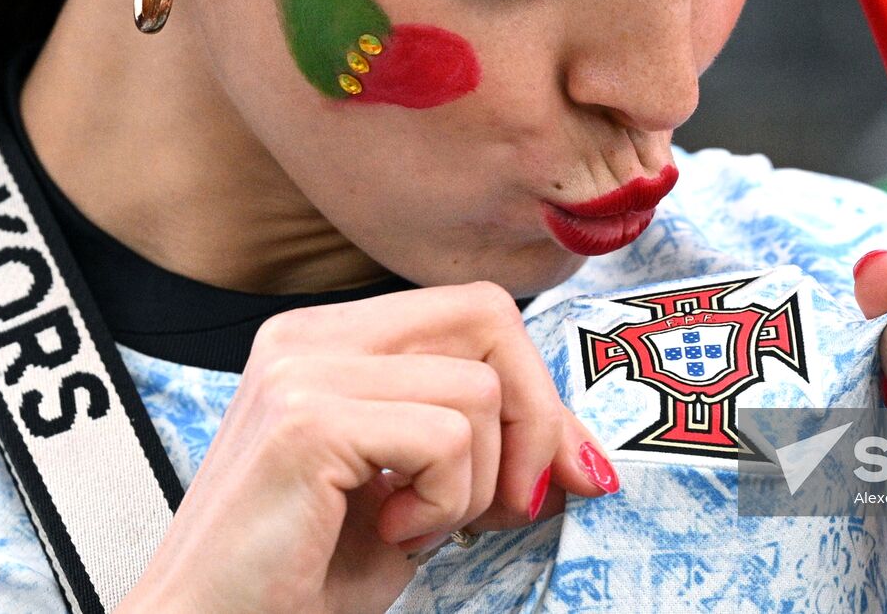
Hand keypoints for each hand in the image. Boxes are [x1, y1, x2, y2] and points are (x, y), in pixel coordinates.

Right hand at [120, 283, 616, 613]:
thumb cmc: (304, 574)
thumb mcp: (420, 496)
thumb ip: (489, 451)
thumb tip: (584, 453)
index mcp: (333, 337)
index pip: (477, 312)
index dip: (536, 388)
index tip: (554, 472)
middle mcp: (311, 335)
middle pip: (489, 318)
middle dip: (533, 420)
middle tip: (510, 504)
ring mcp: (302, 370)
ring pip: (478, 388)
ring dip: (476, 482)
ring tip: (415, 524)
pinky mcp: (305, 421)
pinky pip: (446, 438)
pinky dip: (444, 503)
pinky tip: (389, 531)